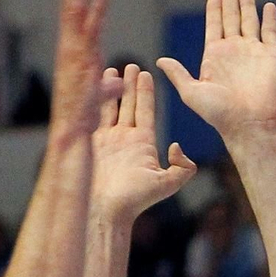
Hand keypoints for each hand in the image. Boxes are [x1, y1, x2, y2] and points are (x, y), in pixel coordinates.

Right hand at [49, 0, 119, 143]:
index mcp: (76, 57)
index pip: (76, 18)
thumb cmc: (81, 128)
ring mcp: (76, 58)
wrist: (70, 144)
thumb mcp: (98, 103)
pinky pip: (91, 33)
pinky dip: (97, 11)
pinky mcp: (83, 65)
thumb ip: (107, 89)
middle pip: (72, 9)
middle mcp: (73, 53)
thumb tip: (116, 83)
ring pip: (76, 14)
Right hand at [92, 66, 195, 226]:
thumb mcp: (167, 184)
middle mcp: (126, 139)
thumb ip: (182, 168)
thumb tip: (176, 146)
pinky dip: (95, 100)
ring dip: (112, 90)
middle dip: (130, 85)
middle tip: (132, 66)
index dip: (146, 92)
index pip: (146, 111)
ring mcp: (108, 140)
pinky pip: (94, 116)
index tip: (146, 73)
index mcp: (143, 143)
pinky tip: (93, 86)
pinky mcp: (93, 143)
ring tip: (112, 69)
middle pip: (129, 105)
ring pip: (111, 107)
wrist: (107, 210)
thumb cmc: (136, 200)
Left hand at [157, 0, 275, 138]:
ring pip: (249, 21)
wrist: (249, 124)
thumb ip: (178, 74)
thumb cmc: (219, 114)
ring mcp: (253, 52)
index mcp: (215, 57)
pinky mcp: (271, 56)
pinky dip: (269, 19)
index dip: (214, 10)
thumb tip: (158, 61)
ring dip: (247, 4)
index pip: (214, 26)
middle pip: (231, 18)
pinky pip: (270, 32)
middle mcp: (234, 51)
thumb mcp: (192, 93)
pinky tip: (267, 6)